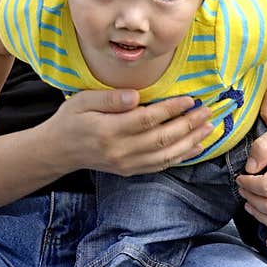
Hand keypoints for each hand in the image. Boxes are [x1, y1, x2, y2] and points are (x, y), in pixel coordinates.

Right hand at [46, 89, 212, 176]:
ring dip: (191, 140)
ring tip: (208, 126)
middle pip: (162, 138)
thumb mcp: (83, 101)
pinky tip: (196, 146)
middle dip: (188, 124)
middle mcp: (120, 151)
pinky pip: (161, 165)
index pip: (147, 119)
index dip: (171, 109)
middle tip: (207, 111)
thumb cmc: (71, 120)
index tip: (189, 99)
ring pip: (166, 154)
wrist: (58, 151)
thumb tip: (136, 95)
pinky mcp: (131, 171)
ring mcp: (127, 164)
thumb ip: (110, 98)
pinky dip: (182, 156)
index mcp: (108, 130)